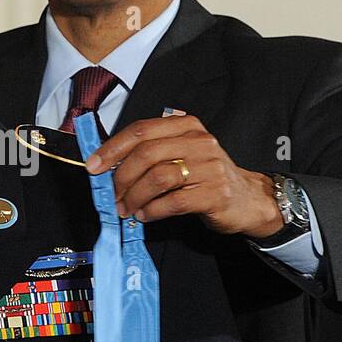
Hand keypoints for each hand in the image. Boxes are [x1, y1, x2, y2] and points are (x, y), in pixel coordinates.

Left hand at [84, 115, 282, 236]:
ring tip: (127, 208)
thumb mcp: (182, 154)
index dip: (112, 148)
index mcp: (187, 126)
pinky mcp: (215, 193)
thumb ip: (152, 153)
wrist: (248, 198)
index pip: (141, 130)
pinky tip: (146, 215)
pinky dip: (153, 210)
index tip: (93, 166)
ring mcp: (210, 167)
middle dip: (121, 177)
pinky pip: (174, 201)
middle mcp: (199, 142)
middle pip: (147, 154)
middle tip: (112, 195)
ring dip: (135, 196)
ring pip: (158, 178)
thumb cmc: (207, 176)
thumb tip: (109, 165)